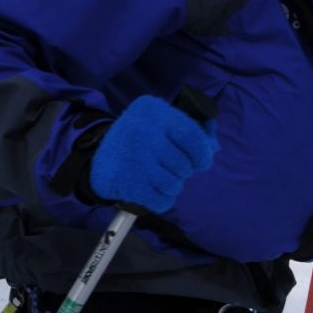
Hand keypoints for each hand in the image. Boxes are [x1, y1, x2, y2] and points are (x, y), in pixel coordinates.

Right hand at [88, 95, 217, 212]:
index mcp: (154, 110)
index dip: (202, 155)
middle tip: (171, 168)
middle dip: (183, 171)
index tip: (201, 162)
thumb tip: (213, 147)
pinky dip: (162, 200)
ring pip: (173, 184)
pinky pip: (160, 201)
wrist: (100, 158)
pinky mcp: (127, 182)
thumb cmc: (142, 140)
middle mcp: (143, 131)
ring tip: (162, 179)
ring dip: (173, 186)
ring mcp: (134, 158)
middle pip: (184, 164)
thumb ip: (192, 131)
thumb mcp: (162, 123)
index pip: (192, 136)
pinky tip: (154, 192)